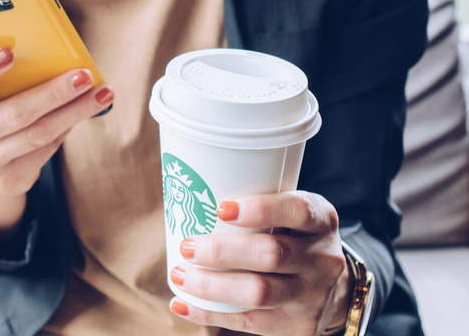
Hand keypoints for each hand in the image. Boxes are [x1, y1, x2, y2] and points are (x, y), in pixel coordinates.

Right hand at [0, 48, 113, 235]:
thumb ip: (5, 75)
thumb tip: (56, 58)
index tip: (9, 53)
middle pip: (13, 113)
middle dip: (54, 93)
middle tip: (84, 76)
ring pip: (37, 134)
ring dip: (73, 113)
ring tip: (100, 94)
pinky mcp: (4, 181)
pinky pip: (44, 151)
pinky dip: (65, 129)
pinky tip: (81, 114)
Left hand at [169, 191, 350, 335]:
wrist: (336, 287)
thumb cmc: (294, 237)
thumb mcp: (292, 214)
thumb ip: (257, 205)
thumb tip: (189, 194)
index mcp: (322, 221)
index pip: (298, 211)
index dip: (261, 209)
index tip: (220, 209)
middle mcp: (322, 259)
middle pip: (272, 255)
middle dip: (222, 251)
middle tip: (187, 246)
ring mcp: (312, 296)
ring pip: (259, 293)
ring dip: (211, 285)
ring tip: (179, 274)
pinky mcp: (297, 325)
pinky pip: (248, 322)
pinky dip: (209, 314)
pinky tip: (181, 303)